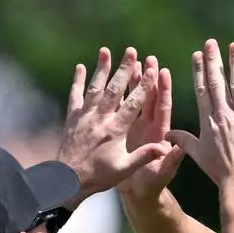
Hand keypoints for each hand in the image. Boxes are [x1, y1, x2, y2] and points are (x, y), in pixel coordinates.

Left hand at [56, 46, 171, 200]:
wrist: (68, 180)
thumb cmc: (99, 177)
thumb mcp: (124, 169)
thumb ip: (144, 156)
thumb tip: (165, 147)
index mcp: (116, 130)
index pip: (133, 103)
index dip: (144, 85)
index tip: (152, 69)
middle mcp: (100, 119)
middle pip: (115, 89)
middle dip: (124, 69)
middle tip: (132, 51)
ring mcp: (85, 116)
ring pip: (96, 87)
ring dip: (102, 68)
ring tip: (107, 51)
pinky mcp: (73, 118)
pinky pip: (75, 95)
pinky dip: (78, 80)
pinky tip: (81, 67)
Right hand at [118, 55, 186, 199]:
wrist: (139, 194)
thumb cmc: (152, 186)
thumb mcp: (163, 173)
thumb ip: (171, 161)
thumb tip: (179, 149)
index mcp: (160, 134)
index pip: (163, 107)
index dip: (163, 90)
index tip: (163, 71)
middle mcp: (149, 127)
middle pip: (150, 98)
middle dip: (150, 78)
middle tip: (149, 58)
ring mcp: (136, 128)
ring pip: (135, 99)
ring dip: (134, 81)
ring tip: (132, 62)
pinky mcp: (123, 131)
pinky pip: (121, 109)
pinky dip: (117, 95)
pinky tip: (110, 80)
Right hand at [166, 40, 233, 186]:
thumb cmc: (220, 172)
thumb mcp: (198, 155)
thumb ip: (184, 141)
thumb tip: (167, 135)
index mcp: (209, 121)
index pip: (202, 90)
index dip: (200, 71)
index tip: (198, 55)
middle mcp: (224, 114)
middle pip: (217, 82)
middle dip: (214, 60)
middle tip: (212, 43)